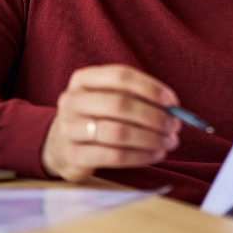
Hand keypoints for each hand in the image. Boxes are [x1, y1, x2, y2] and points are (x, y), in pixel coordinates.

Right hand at [41, 65, 181, 182]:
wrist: (58, 146)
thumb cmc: (94, 117)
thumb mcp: (106, 98)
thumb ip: (135, 97)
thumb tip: (172, 108)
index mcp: (83, 79)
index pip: (120, 76)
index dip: (149, 87)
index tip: (172, 101)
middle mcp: (72, 101)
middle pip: (120, 104)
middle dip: (153, 116)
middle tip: (175, 125)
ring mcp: (69, 129)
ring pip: (117, 132)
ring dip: (150, 137)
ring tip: (169, 141)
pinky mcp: (73, 156)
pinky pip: (113, 156)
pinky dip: (140, 155)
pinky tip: (156, 154)